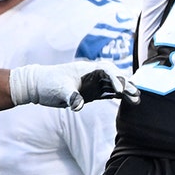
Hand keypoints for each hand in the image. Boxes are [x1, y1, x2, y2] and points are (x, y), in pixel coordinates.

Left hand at [9, 61, 138, 110]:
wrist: (37, 86)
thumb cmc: (48, 83)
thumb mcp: (59, 89)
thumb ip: (70, 96)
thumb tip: (79, 105)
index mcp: (87, 68)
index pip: (107, 70)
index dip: (115, 79)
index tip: (119, 91)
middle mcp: (92, 74)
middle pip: (114, 77)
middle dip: (126, 85)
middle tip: (136, 96)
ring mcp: (92, 83)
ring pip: (113, 86)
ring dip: (125, 92)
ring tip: (136, 101)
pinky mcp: (90, 92)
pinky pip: (107, 93)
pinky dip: (118, 97)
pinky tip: (127, 102)